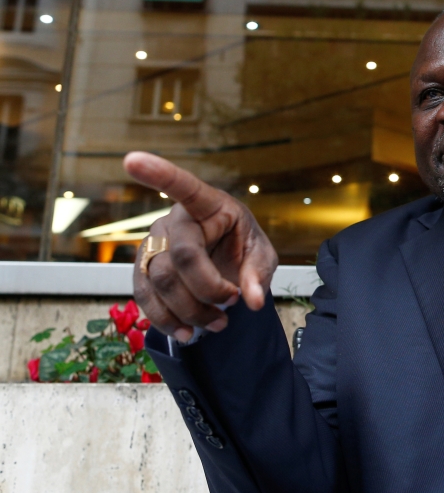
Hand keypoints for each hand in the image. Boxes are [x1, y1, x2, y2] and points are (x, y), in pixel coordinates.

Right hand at [123, 152, 277, 342]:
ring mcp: (154, 244)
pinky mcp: (144, 269)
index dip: (158, 174)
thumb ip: (259, 274)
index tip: (131, 159)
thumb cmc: (244, 248)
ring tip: (218, 324)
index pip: (183, 186)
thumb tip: (253, 301)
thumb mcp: (262, 256)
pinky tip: (186, 332)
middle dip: (208, 290)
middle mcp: (173, 220)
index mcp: (207, 204)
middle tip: (232, 305)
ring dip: (190, 311)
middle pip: (181, 258)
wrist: (228, 263)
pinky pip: (145, 296)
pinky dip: (166, 320)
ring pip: (161, 282)